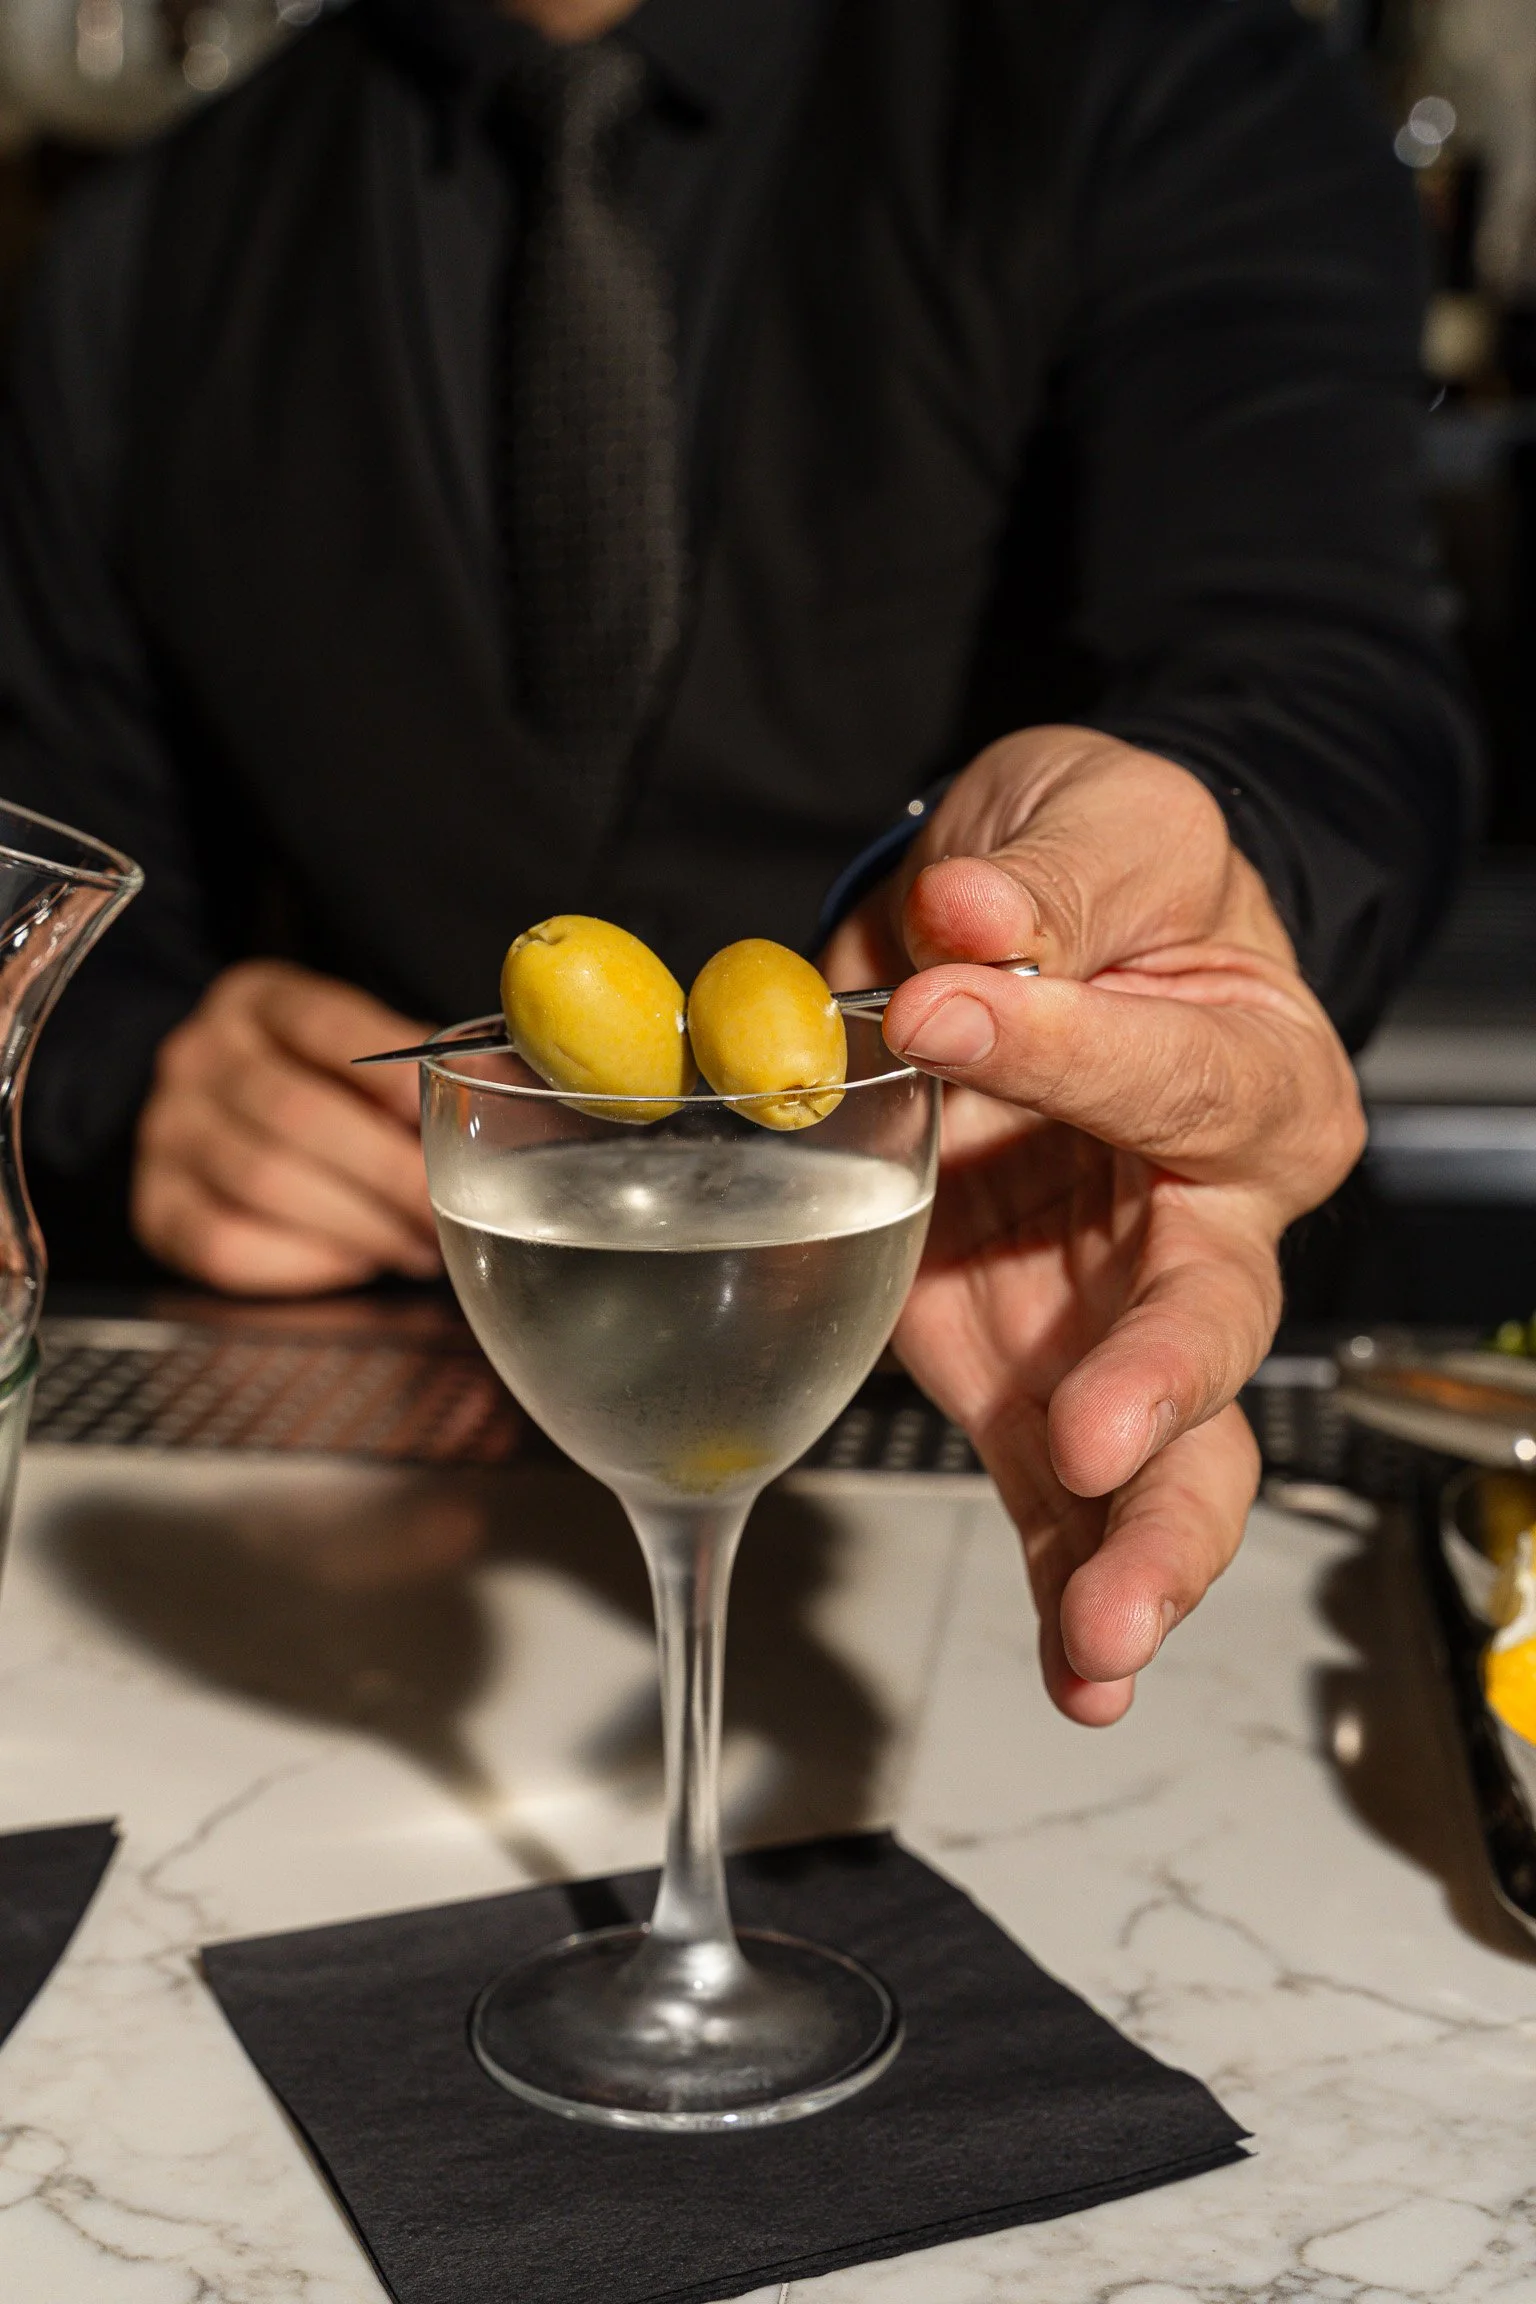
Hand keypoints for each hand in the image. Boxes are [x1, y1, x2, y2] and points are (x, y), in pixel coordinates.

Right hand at [133, 960, 442, 1295]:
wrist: (212, 1118)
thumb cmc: (315, 1084)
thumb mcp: (354, 1049)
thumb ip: (417, 1066)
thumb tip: (493, 1083)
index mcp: (258, 999)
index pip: (324, 1023)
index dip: (388, 1072)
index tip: (442, 1116)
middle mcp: (198, 1055)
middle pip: (298, 1113)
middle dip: (389, 1172)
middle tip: (448, 1210)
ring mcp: (166, 1130)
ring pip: (265, 1183)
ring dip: (358, 1225)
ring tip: (417, 1246)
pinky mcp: (154, 1205)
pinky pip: (227, 1243)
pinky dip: (305, 1262)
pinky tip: (354, 1262)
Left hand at [823, 727, 1364, 1724]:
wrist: (1042, 938)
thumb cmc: (1098, 878)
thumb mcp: (1087, 818)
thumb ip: (1049, 874)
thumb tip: (975, 922)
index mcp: (1250, 1068)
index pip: (1171, 1078)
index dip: (1065, 1050)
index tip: (947, 1010)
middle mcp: (1211, 1214)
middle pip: (1219, 1319)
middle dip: (1159, 1388)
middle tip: (1091, 1435)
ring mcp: (1124, 1317)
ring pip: (1174, 1450)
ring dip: (1134, 1541)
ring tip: (1102, 1636)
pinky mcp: (1036, 1378)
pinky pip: (1068, 1500)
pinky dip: (1071, 1583)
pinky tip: (1079, 1667)